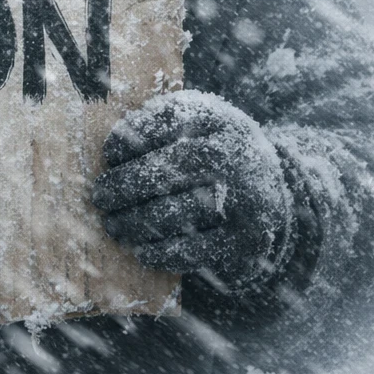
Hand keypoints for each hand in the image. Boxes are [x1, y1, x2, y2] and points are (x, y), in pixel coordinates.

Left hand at [91, 91, 291, 288]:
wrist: (273, 194)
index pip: (164, 124)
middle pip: (163, 172)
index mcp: (218, 121)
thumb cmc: (214, 155)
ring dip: (132, 223)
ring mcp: (243, 200)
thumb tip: (111, 151)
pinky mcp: (245, 241)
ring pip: (171, 214)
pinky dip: (158, 252)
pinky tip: (140, 250)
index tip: (109, 155)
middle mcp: (234, 156)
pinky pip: (190, 250)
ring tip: (112, 225)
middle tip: (100, 197)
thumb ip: (158, 124)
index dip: (129, 139)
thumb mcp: (197, 125)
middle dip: (122, 187)